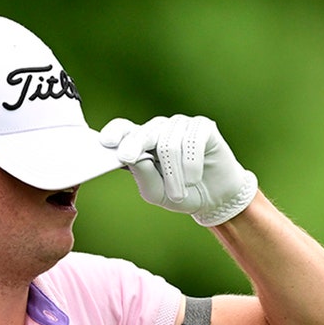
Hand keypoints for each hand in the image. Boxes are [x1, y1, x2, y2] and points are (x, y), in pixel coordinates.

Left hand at [99, 115, 257, 225]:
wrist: (216, 198)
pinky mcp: (203, 127)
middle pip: (143, 132)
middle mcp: (159, 130)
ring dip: (173, 173)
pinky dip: (191, 165)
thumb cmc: (182, 194)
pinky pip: (191, 141)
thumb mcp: (156, 192)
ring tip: (179, 191)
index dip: (115, 131)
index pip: (123, 128)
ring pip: (168, 143)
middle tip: (127, 158)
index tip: (106, 141)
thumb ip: (142, 175)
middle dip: (134, 146)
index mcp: (141, 143)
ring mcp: (181, 126)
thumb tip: (131, 156)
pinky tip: (194, 177)